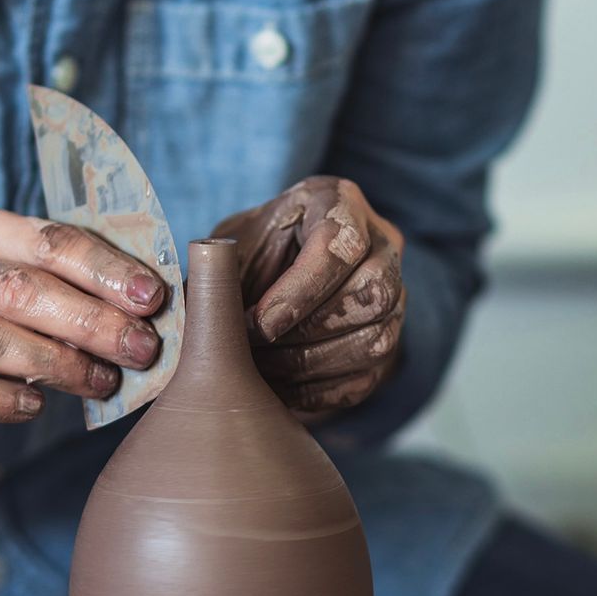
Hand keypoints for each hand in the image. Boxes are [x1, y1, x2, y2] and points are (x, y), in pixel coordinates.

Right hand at [0, 209, 164, 447]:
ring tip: (104, 382)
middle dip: (91, 320)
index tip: (152, 298)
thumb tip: (159, 300)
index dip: (105, 270)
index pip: (49, 240)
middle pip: (20, 289)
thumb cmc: (4, 321)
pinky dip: (5, 401)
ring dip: (58, 363)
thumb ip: (85, 283)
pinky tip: (38, 406)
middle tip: (142, 348)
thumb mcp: (38, 287)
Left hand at [212, 177, 404, 413]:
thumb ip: (220, 270)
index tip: (259, 325)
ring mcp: (396, 295)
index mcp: (340, 203)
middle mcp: (382, 245)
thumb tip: (200, 304)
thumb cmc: (252, 255)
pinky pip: (365, 377)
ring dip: (310, 365)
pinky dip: (318, 392)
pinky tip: (279, 391)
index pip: (340, 247)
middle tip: (257, 349)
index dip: (299, 292)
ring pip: (374, 341)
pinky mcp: (388, 341)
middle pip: (372, 295)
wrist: (276, 281)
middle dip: (307, 332)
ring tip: (262, 371)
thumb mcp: (232, 247)